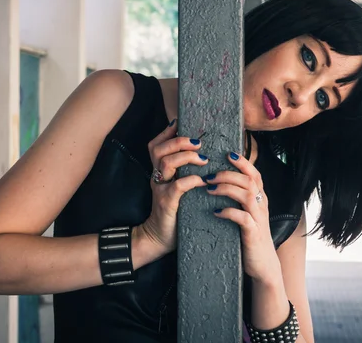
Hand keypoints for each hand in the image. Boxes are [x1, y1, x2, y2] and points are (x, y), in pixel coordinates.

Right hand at [139, 120, 207, 254]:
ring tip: (203, 159)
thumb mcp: (178, 187)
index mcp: (160, 171)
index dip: (167, 132)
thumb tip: (204, 154)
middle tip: (198, 143)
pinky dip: (191, 180)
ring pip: (166, 163)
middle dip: (179, 141)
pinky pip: (177, 186)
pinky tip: (203, 181)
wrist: (160, 237)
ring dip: (186, 157)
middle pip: (158, 149)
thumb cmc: (175, 211)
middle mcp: (157, 177)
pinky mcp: (166, 203)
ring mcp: (160, 189)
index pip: (157, 144)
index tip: (182, 123)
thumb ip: (185, 171)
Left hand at [205, 152, 279, 282]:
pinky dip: (229, 212)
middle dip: (228, 174)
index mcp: (260, 198)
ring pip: (247, 195)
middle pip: (249, 181)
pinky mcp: (253, 233)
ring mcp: (259, 219)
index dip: (243, 162)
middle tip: (209, 176)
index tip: (228, 153)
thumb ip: (238, 197)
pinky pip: (242, 218)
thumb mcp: (246, 212)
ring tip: (209, 189)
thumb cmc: (249, 235)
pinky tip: (216, 212)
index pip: (254, 174)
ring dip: (227, 189)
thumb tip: (219, 180)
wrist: (262, 264)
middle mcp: (262, 205)